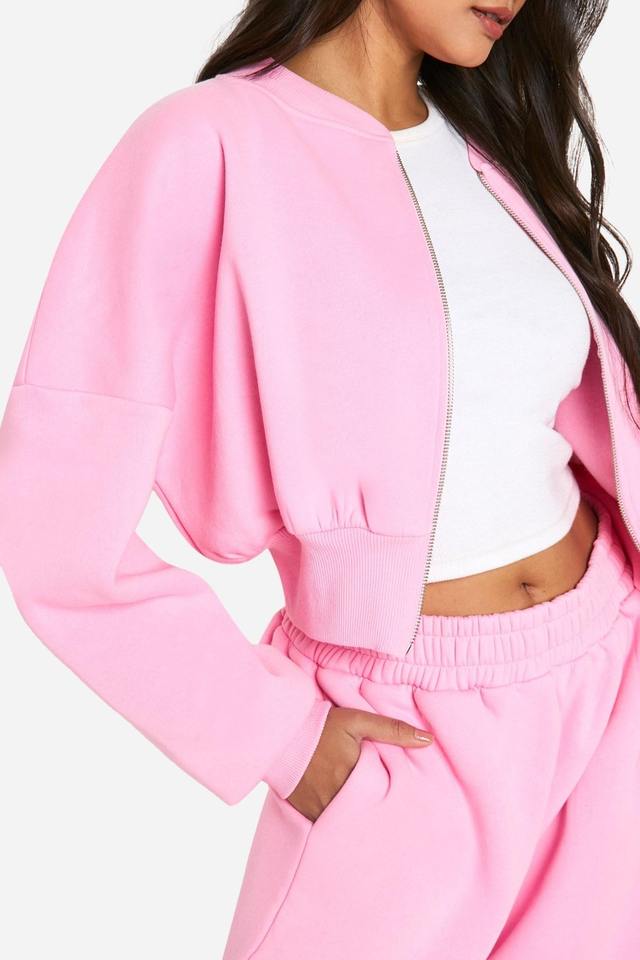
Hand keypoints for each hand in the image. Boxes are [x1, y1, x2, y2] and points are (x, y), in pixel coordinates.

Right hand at [285, 705, 434, 821]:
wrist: (280, 733)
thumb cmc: (322, 725)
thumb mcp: (357, 721)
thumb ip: (392, 730)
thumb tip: (429, 740)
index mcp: (356, 776)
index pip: (385, 798)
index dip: (395, 802)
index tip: (410, 807)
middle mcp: (339, 798)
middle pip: (367, 815)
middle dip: (378, 816)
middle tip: (396, 825)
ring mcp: (321, 809)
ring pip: (347, 823)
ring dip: (357, 822)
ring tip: (372, 827)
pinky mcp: (306, 814)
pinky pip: (328, 826)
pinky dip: (337, 825)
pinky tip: (346, 825)